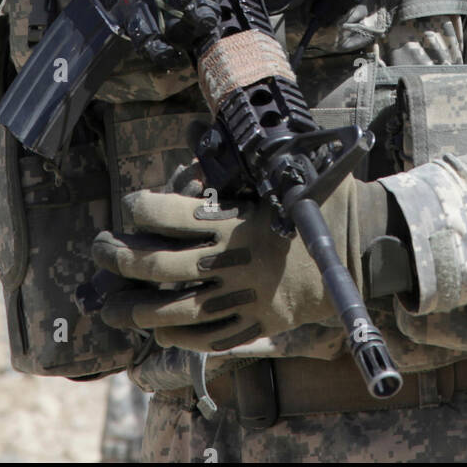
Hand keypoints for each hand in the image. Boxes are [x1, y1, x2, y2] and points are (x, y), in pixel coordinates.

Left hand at [92, 176, 375, 352]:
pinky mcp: (260, 323)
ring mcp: (246, 299)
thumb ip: (248, 158)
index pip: (170, 216)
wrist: (365, 248)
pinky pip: (211, 339)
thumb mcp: (294, 170)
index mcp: (237, 224)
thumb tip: (203, 128)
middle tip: (100, 251)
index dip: (141, 209)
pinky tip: (162, 333)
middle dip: (120, 260)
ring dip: (138, 311)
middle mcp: (234, 264)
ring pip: (177, 313)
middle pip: (160, 268)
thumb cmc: (329, 202)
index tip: (130, 204)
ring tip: (115, 307)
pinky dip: (181, 339)